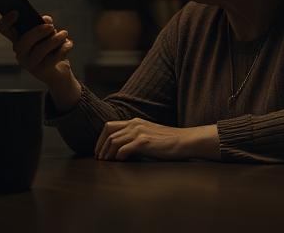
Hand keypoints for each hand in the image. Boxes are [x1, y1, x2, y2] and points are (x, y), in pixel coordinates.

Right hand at [0, 12, 74, 87]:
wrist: (58, 72)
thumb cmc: (51, 49)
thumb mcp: (48, 34)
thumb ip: (45, 24)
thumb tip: (46, 20)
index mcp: (18, 39)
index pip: (3, 29)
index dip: (6, 20)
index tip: (17, 12)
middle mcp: (19, 52)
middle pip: (24, 40)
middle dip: (38, 31)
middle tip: (52, 26)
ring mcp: (28, 63)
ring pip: (39, 50)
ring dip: (55, 39)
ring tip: (65, 33)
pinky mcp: (40, 71)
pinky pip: (52, 58)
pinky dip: (63, 48)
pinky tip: (69, 44)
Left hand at [94, 118, 218, 160]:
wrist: (184, 141)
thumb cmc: (169, 141)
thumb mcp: (149, 134)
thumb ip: (136, 136)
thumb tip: (121, 148)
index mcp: (135, 122)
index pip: (109, 126)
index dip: (101, 138)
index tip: (99, 150)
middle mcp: (135, 124)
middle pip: (108, 132)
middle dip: (100, 146)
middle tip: (99, 158)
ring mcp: (139, 132)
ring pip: (113, 141)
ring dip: (107, 153)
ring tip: (106, 162)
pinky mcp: (144, 142)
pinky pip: (123, 149)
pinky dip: (118, 156)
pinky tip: (119, 161)